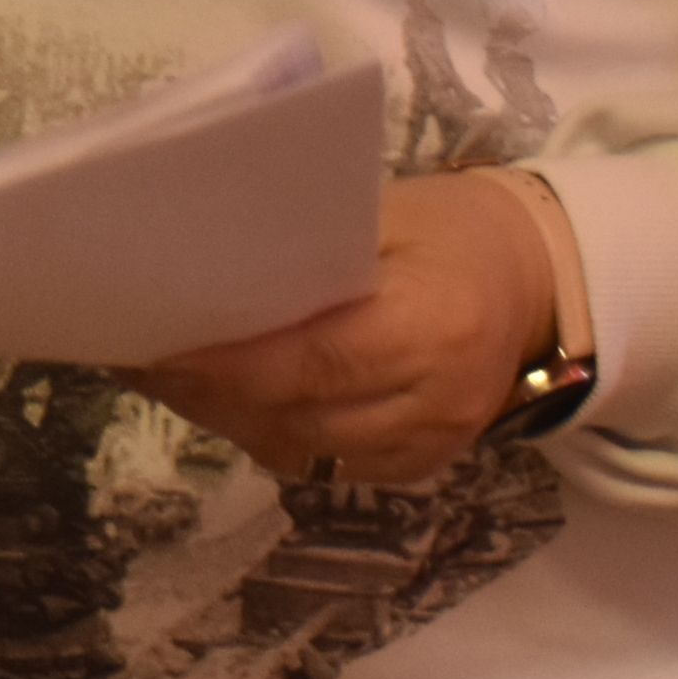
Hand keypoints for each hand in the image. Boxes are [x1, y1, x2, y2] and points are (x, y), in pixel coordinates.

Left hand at [126, 173, 564, 490]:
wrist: (539, 281)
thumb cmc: (450, 228)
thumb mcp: (387, 210)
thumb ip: (307, 246)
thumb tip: (202, 266)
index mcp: (435, 321)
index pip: (315, 359)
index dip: (229, 362)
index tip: (155, 344)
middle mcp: (438, 399)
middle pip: (299, 414)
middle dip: (208, 391)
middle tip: (137, 356)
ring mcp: (433, 446)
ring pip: (302, 450)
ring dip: (226, 417)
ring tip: (165, 377)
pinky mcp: (421, 468)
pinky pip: (324, 467)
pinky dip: (267, 433)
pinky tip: (223, 399)